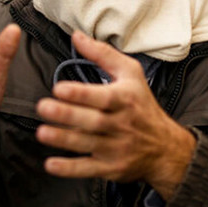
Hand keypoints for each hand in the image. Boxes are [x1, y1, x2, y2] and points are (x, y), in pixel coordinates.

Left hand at [35, 31, 196, 200]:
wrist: (165, 148)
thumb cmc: (142, 105)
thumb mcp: (131, 74)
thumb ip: (102, 54)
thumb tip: (76, 36)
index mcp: (125, 99)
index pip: (102, 96)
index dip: (80, 93)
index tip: (59, 88)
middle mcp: (121, 124)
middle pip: (92, 121)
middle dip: (67, 115)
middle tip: (43, 107)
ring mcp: (116, 148)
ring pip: (87, 144)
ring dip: (63, 140)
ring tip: (42, 132)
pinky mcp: (111, 168)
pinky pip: (87, 170)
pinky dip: (69, 169)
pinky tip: (51, 165)